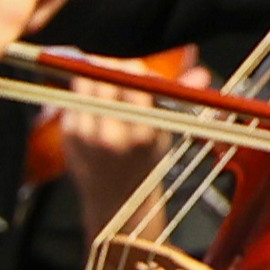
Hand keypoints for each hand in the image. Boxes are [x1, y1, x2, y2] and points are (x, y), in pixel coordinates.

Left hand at [60, 53, 205, 239]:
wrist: (115, 199)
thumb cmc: (144, 162)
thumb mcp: (165, 133)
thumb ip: (179, 100)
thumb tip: (202, 73)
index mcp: (142, 135)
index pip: (134, 85)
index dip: (134, 71)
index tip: (136, 70)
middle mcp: (111, 135)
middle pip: (106, 80)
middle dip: (113, 69)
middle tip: (118, 69)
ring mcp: (85, 135)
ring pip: (85, 85)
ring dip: (95, 78)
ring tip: (104, 83)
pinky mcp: (68, 134)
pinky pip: (73, 99)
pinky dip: (83, 94)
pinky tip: (92, 104)